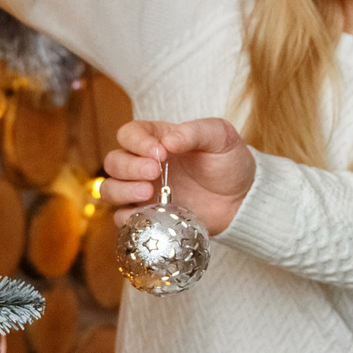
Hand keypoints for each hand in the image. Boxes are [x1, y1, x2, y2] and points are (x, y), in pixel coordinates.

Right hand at [101, 118, 255, 233]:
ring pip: (110, 189)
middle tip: (155, 173)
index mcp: (156, 139)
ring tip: (148, 193)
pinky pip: (123, 219)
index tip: (160, 153)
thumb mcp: (219, 137)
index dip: (137, 142)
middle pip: (114, 162)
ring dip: (122, 191)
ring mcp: (143, 192)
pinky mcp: (148, 216)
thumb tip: (168, 141)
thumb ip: (194, 133)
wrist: (242, 199)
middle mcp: (143, 164)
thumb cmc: (229, 163)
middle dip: (129, 167)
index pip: (129, 134)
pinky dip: (128, 218)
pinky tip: (150, 214)